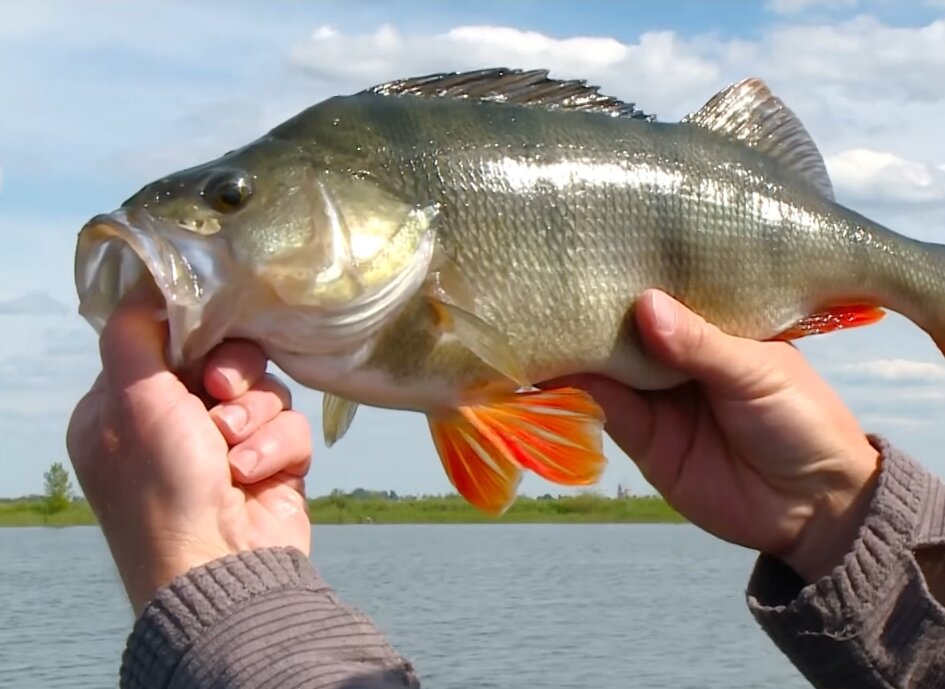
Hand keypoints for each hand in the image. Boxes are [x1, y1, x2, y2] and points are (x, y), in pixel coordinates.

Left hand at [67, 292, 312, 612]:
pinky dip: (277, 447)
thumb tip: (148, 279)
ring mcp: (228, 446)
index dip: (193, 334)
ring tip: (235, 454)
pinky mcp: (274, 463)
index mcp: (129, 409)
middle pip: (227, 358)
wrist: (221, 568)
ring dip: (254, 416)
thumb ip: (133, 334)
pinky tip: (255, 475)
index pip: (170, 342)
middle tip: (221, 392)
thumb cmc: (163, 487)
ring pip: (266, 389)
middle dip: (232, 374)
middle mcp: (178, 424)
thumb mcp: (130, 401)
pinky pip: (292, 425)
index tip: (204, 335)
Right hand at [562, 290, 880, 582]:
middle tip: (544, 281)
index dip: (630, 277)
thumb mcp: (757, 372)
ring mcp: (654, 396)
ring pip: (604, 366)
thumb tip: (645, 304)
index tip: (588, 253)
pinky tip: (544, 369)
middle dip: (590, 310)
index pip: (663, 296)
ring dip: (572, 349)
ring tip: (531, 320)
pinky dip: (571, 393)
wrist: (816, 508)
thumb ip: (701, 344)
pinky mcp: (640, 437)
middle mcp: (676, 356)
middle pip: (623, 328)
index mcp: (712, 326)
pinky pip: (600, 410)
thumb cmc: (802, 421)